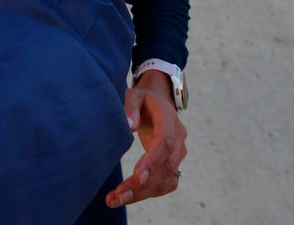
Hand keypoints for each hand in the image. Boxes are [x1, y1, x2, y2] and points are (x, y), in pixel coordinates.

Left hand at [106, 72, 187, 207]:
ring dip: (142, 193)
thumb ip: (130, 106)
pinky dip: (147, 193)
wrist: (160, 102)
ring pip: (165, 180)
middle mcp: (178, 139)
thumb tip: (129, 126)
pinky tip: (126, 197)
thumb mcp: (134, 94)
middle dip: (143, 184)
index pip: (165, 143)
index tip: (136, 176)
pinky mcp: (172, 164)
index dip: (152, 161)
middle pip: (165, 167)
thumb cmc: (143, 99)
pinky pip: (164, 184)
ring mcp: (178, 154)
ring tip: (114, 200)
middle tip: (118, 195)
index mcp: (169, 119)